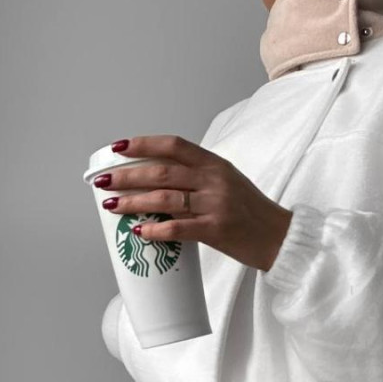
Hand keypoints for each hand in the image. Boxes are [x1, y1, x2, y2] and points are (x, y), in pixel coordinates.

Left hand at [95, 135, 292, 272]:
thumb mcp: (227, 182)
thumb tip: (154, 182)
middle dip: (128, 175)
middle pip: (162, 171)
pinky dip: (155, 230)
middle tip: (103, 180)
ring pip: (165, 198)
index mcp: (215, 164)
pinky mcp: (216, 229)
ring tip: (112, 205)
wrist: (279, 237)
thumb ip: (197, 177)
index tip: (119, 147)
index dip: (144, 144)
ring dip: (134, 201)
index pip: (174, 146)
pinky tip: (138, 232)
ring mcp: (216, 204)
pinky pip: (179, 228)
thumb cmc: (250, 211)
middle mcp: (214, 180)